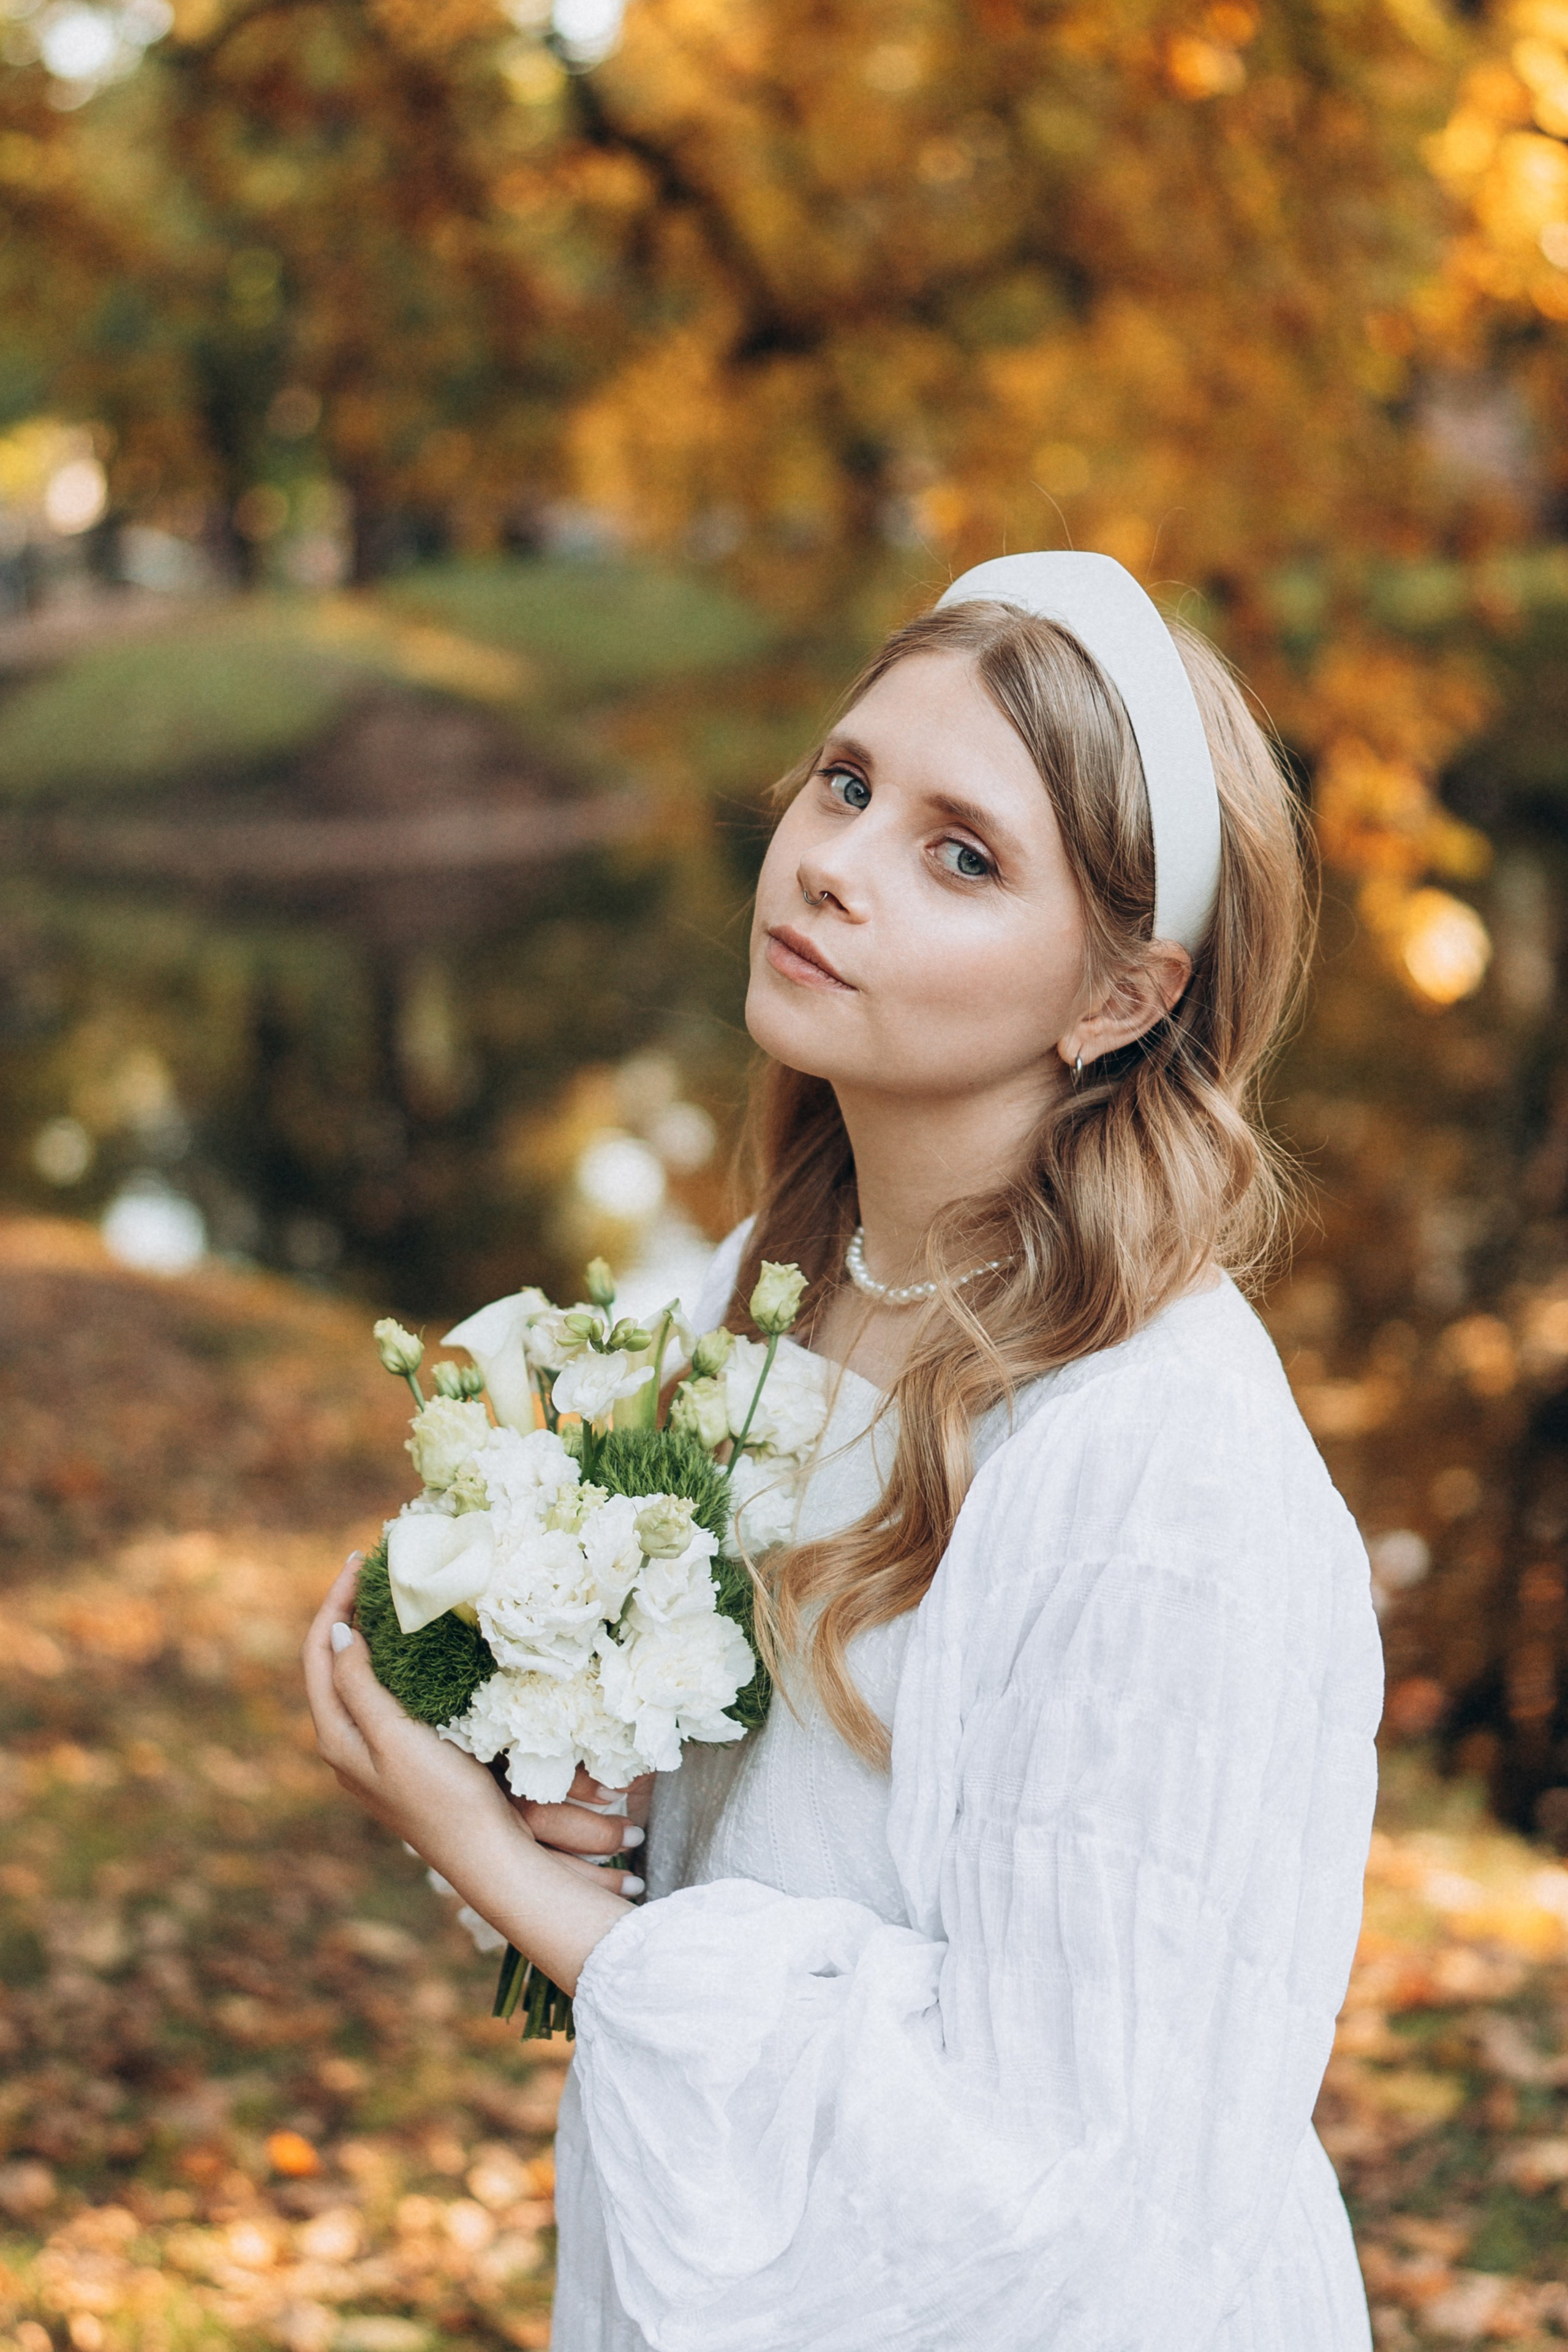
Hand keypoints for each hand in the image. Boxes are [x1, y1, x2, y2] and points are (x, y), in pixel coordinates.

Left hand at [303, 1556, 631, 1990]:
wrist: (487, 1855)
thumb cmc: (442, 1796)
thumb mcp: (395, 1736)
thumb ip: (360, 1686)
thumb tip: (336, 1632)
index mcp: (336, 1736)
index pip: (318, 1653)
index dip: (333, 1602)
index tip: (359, 1561)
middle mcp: (346, 1744)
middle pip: (332, 1662)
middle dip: (348, 1611)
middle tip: (377, 1569)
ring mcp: (373, 1752)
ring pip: (359, 1678)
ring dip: (370, 1634)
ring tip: (395, 1596)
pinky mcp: (402, 1756)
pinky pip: (383, 1695)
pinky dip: (393, 1660)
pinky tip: (418, 1649)